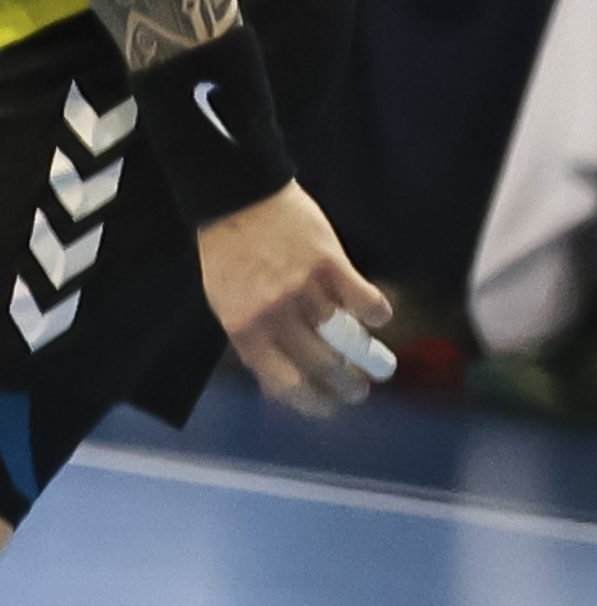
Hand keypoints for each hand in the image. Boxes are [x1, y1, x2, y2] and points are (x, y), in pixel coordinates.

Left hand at [200, 181, 395, 414]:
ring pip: (347, 338)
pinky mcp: (329, 264)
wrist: (235, 196)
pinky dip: (377, 312)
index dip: (311, 402)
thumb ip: (251, 337)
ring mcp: (303, 290)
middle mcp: (274, 315)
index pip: (283, 382)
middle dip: (346, 386)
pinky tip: (379, 315)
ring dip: (369, 357)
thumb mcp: (225, 301)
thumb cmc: (229, 253)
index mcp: (243, 328)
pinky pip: (365, 301)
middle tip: (360, 391)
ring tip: (380, 366)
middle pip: (322, 366)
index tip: (328, 409)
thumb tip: (279, 379)